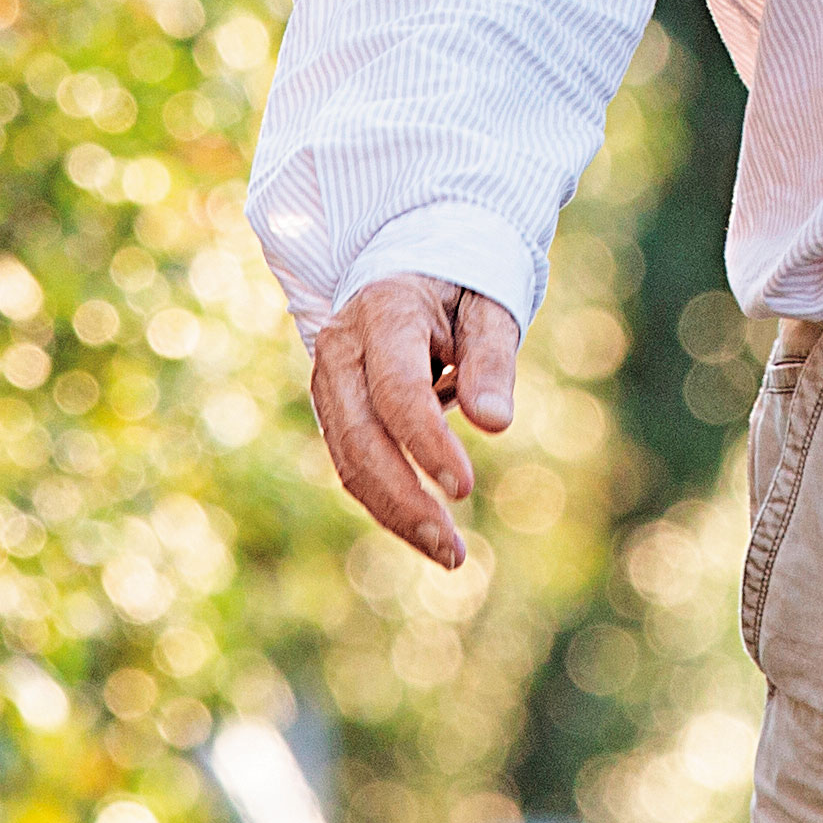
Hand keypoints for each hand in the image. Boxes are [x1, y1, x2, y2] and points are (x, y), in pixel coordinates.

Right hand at [305, 272, 520, 568]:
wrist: (412, 267)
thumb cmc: (461, 287)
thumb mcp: (489, 309)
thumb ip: (492, 361)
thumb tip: (494, 424)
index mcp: (384, 312)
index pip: (398, 389)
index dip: (428, 442)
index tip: (467, 488)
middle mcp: (340, 348)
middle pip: (360, 437)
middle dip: (404, 499)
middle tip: (452, 549)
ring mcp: (327, 380)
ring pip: (348, 460)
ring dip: (394, 513)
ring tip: (450, 555)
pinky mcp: (332, 409)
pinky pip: (351, 463)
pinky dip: (386, 501)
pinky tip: (426, 531)